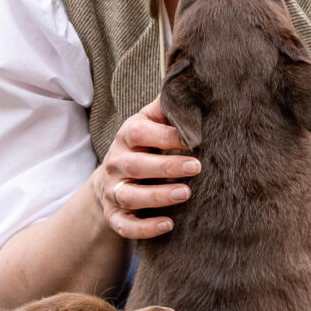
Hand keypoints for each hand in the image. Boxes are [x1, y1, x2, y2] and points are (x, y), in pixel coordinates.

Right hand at [92, 101, 199, 242]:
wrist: (113, 179)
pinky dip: (145, 228)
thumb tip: (191, 82)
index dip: (165, 135)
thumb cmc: (144, 146)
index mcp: (127, 136)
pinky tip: (168, 225)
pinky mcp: (114, 216)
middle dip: (166, 166)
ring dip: (158, 196)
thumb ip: (168, 107)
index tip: (193, 140)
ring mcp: (113, 190)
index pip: (140, 132)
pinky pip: (125, 225)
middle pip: (137, 165)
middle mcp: (116, 163)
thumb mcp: (151, 122)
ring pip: (130, 196)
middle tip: (197, 167)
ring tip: (186, 194)